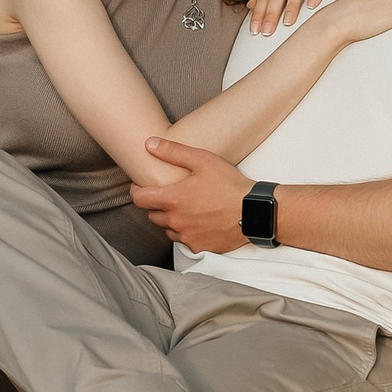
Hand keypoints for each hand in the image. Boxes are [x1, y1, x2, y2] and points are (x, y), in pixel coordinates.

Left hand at [127, 135, 249, 251]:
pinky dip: (187, 232)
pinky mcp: (200, 247)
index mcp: (172, 199)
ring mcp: (187, 236)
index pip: (139, 199)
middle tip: (167, 195)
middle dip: (155, 205)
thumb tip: (149, 144)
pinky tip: (198, 222)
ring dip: (170, 220)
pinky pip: (184, 241)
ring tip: (185, 208)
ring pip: (168, 229)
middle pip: (152, 215)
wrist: (254, 212)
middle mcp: (176, 221)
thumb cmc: (229, 185)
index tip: (140, 186)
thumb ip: (173, 152)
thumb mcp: (202, 160)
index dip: (136, 191)